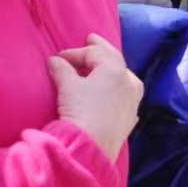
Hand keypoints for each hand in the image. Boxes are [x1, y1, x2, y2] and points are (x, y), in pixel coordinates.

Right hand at [48, 32, 142, 160]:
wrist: (91, 147)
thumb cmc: (81, 111)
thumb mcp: (67, 86)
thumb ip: (61, 69)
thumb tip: (55, 61)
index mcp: (115, 69)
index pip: (93, 53)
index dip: (74, 53)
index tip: (58, 58)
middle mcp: (128, 82)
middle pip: (113, 60)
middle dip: (100, 50)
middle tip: (91, 38)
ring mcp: (132, 101)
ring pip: (123, 77)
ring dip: (110, 69)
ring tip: (100, 65)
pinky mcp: (129, 119)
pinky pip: (124, 96)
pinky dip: (116, 88)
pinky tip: (112, 91)